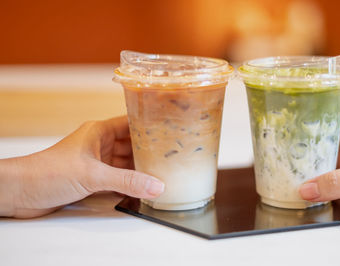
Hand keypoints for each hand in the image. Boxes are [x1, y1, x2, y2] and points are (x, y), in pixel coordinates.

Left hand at [0, 116, 163, 217]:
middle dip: (151, 149)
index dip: (150, 124)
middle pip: (132, 144)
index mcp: (98, 132)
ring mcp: (96, 163)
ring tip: (165, 172)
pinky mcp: (92, 180)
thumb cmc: (46, 172)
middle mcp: (99, 145)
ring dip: (141, 168)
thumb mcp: (92, 175)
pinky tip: (144, 188)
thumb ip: (126, 181)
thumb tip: (156, 186)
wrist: (20, 191)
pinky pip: (118, 179)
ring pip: (126, 163)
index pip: (131, 122)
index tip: (171, 127)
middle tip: (175, 154)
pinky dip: (130, 183)